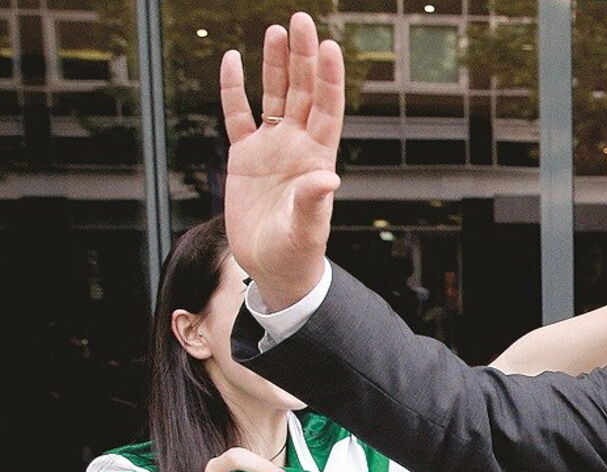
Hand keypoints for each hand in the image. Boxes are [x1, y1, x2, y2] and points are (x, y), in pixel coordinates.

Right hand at [219, 13, 344, 310]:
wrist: (275, 268)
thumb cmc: (297, 253)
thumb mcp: (307, 230)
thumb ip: (314, 202)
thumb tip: (328, 179)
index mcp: (318, 158)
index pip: (327, 109)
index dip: (328, 78)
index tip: (329, 46)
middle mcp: (297, 146)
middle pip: (301, 92)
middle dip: (303, 57)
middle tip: (301, 19)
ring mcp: (272, 148)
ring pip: (274, 96)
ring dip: (276, 64)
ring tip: (278, 30)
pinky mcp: (245, 157)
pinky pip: (238, 115)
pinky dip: (233, 89)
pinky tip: (232, 60)